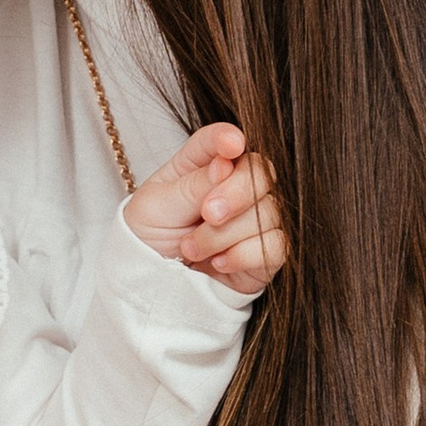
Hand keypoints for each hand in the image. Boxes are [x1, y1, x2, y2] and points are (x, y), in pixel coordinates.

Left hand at [122, 123, 287, 295]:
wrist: (154, 286)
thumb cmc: (150, 239)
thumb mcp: (156, 208)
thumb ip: (193, 185)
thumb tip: (225, 164)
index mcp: (202, 165)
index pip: (222, 141)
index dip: (229, 139)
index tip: (231, 144)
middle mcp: (234, 185)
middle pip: (260, 172)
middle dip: (235, 193)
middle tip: (207, 214)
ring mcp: (254, 218)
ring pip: (267, 212)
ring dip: (224, 235)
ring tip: (191, 249)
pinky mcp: (266, 251)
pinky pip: (275, 245)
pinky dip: (243, 255)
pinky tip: (217, 262)